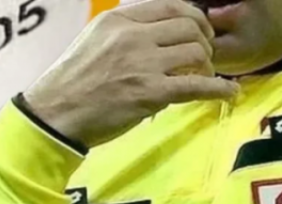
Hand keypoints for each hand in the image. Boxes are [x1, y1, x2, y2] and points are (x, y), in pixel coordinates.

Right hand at [23, 0, 238, 147]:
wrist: (53, 115)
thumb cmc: (68, 85)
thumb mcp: (92, 42)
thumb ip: (122, 34)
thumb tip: (153, 36)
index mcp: (118, 20)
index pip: (171, 6)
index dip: (193, 18)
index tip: (198, 32)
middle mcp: (133, 36)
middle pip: (190, 27)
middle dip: (204, 42)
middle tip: (203, 59)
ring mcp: (143, 64)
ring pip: (197, 53)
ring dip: (207, 66)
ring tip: (202, 78)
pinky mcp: (151, 93)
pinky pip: (198, 86)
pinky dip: (219, 89)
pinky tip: (228, 93)